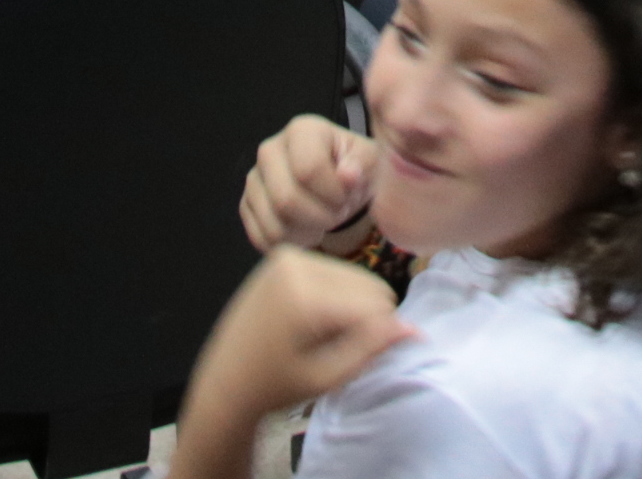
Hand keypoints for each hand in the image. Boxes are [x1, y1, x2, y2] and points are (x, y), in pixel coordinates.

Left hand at [188, 249, 413, 426]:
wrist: (226, 380)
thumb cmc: (276, 387)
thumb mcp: (326, 378)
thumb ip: (370, 349)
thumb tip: (415, 330)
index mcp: (304, 298)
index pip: (375, 305)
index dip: (377, 336)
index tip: (354, 359)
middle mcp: (297, 265)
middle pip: (368, 285)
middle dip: (364, 318)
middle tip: (334, 348)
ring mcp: (289, 255)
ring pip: (355, 276)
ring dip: (351, 305)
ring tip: (321, 334)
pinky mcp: (284, 253)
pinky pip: (334, 270)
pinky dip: (336, 293)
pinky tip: (311, 317)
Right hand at [238, 114, 378, 254]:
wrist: (337, 185)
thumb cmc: (354, 169)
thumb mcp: (369, 160)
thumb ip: (362, 164)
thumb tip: (348, 174)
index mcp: (302, 130)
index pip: (308, 169)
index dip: (332, 194)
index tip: (346, 197)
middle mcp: (270, 150)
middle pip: (286, 199)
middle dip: (320, 217)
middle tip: (336, 214)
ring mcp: (254, 179)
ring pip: (273, 224)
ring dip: (306, 234)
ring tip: (322, 222)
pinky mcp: (247, 205)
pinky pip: (262, 238)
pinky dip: (289, 244)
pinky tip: (305, 232)